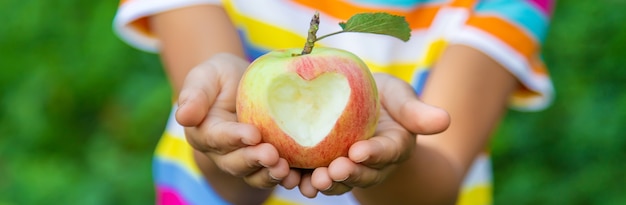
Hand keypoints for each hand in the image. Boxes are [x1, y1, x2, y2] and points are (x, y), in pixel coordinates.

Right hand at [174, 53, 298, 188]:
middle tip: (272, 155)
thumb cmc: (221, 76)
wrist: (241, 84)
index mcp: (204, 132)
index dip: (235, 138)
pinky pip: (271, 174)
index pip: (218, 137)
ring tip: (284, 170)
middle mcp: (221, 152)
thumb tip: (183, 116)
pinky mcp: (263, 162)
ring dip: (268, 174)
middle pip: (235, 162)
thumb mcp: (206, 76)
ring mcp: (243, 160)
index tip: (253, 134)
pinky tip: (296, 175)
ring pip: (253, 174)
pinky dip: (283, 177)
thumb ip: (195, 94)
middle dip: (254, 160)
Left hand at [299, 73, 449, 196]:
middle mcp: (373, 163)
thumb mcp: (399, 96)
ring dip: (326, 184)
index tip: (360, 151)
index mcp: (394, 145)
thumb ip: (416, 110)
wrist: (357, 102)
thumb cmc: (381, 97)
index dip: (375, 153)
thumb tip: (445, 119)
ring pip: (339, 181)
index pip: (387, 151)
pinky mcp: (326, 167)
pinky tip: (290, 178)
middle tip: (334, 171)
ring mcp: (349, 168)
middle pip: (363, 173)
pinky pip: (316, 177)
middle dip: (349, 175)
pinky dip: (304, 180)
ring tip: (313, 181)